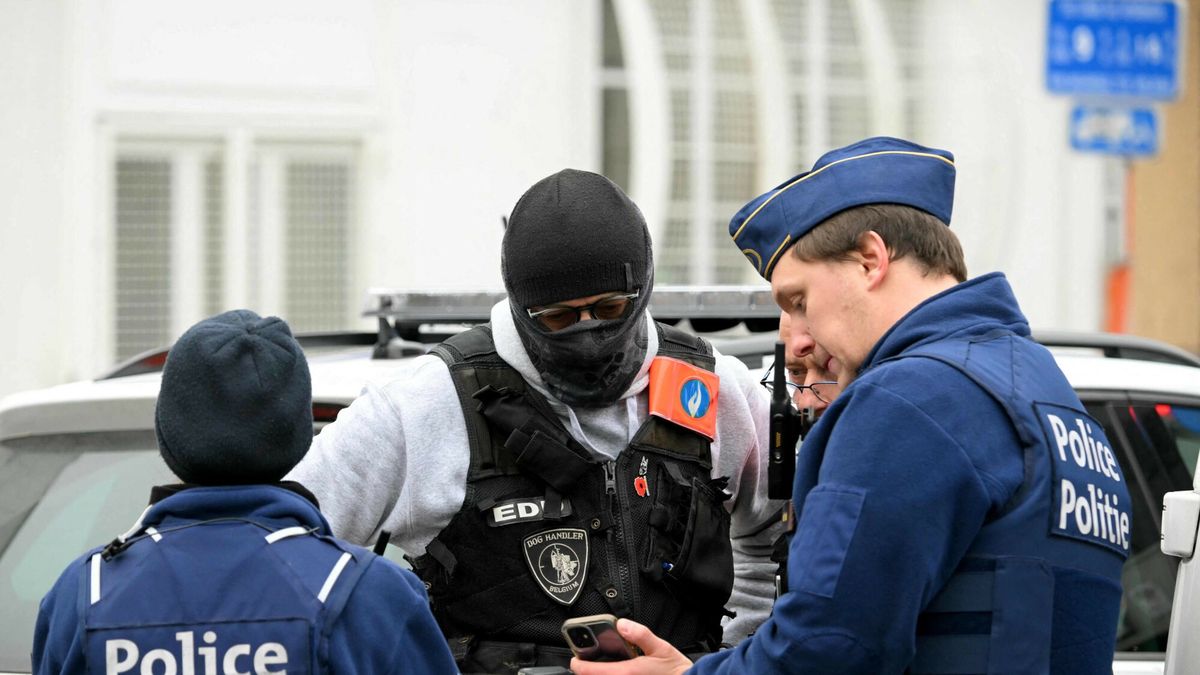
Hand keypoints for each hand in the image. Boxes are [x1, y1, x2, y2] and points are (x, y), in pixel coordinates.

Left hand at [569, 619, 691, 674]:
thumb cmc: (675, 670)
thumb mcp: (660, 647)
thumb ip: (640, 634)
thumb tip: (622, 624)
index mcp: (626, 673)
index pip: (591, 672)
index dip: (578, 664)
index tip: (574, 658)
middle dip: (588, 670)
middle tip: (587, 660)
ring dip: (600, 674)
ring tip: (600, 665)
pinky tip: (617, 670)